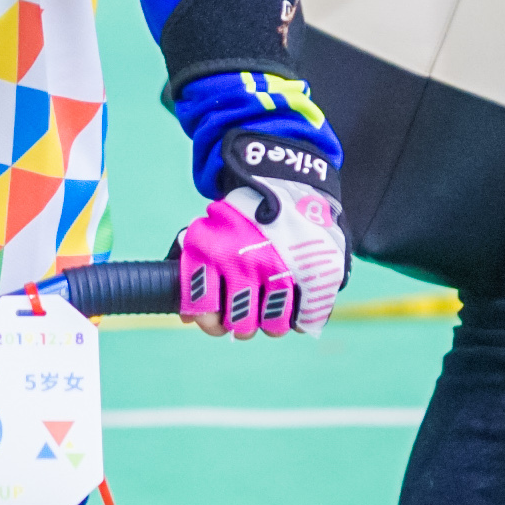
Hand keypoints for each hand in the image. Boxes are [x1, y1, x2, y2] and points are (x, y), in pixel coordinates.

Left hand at [180, 167, 346, 339]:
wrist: (290, 178)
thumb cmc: (245, 215)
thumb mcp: (211, 233)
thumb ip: (197, 274)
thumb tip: (189, 318)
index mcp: (212, 251)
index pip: (204, 306)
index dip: (210, 320)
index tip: (217, 319)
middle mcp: (244, 261)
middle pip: (242, 324)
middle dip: (243, 325)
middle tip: (248, 316)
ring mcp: (282, 268)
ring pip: (274, 326)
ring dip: (274, 324)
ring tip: (274, 308)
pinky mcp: (315, 273)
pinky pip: (306, 318)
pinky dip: (302, 318)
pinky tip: (297, 304)